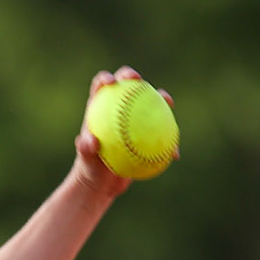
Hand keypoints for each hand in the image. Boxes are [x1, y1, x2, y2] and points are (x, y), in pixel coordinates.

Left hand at [72, 66, 177, 198]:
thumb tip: (91, 141)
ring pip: (149, 103)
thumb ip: (86, 150)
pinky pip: (160, 132)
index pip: (100, 88)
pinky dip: (167, 140)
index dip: (106, 78)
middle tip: (138, 81)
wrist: (101, 182)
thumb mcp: (86, 162)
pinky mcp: (146, 133)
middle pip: (126, 86)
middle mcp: (116, 110)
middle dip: (132, 76)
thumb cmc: (89, 169)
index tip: (112, 82)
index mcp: (99, 111)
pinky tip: (174, 151)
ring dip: (161, 99)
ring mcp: (133, 120)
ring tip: (169, 102)